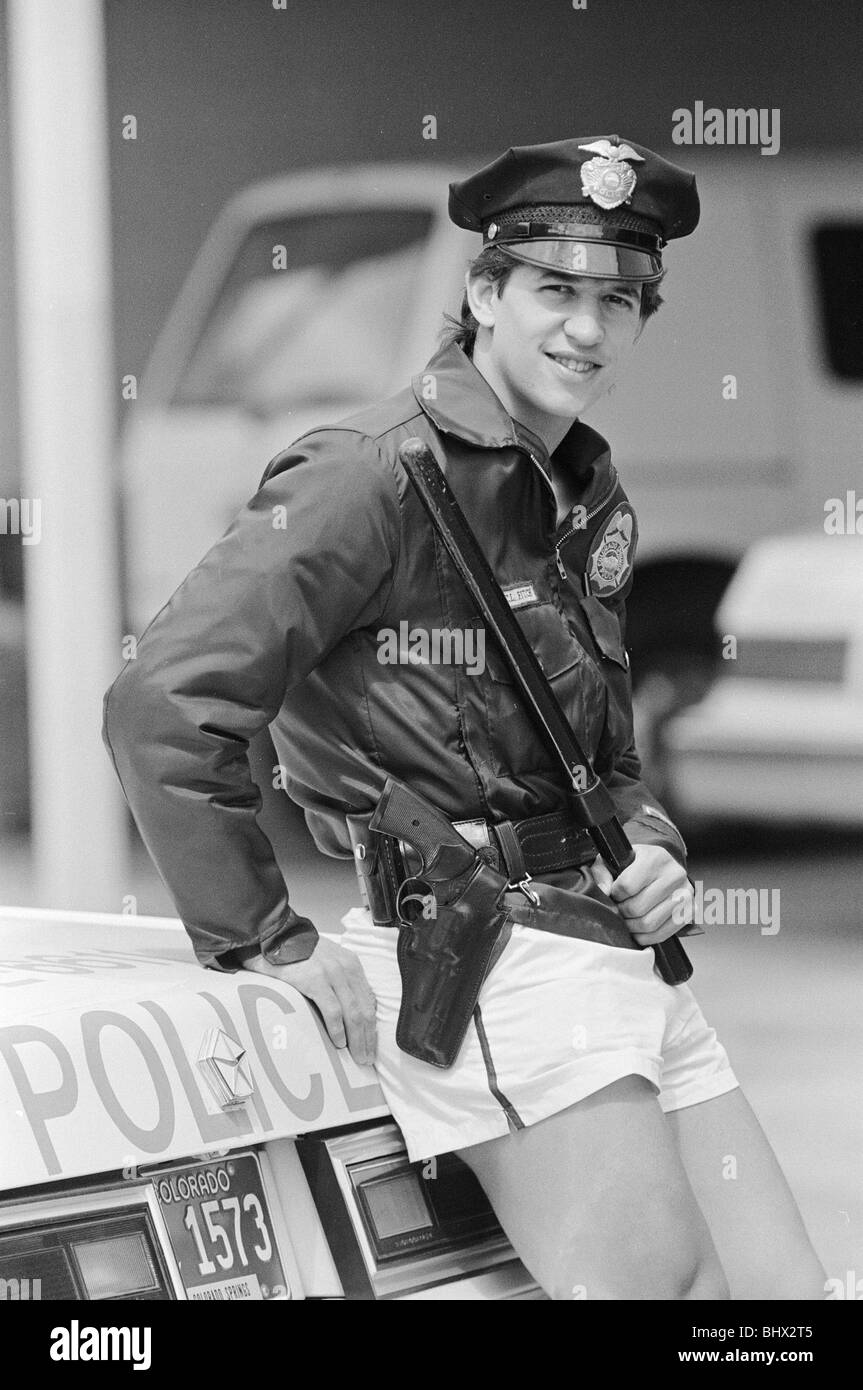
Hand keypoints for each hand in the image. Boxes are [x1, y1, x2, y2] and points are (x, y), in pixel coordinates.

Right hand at [241, 935, 376, 1066]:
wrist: (272, 936)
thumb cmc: (296, 953)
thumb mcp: (326, 962)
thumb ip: (339, 981)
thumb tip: (348, 1012)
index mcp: (351, 964)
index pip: (369, 1000)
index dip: (372, 1025)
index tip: (371, 1045)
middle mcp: (346, 968)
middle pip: (365, 1010)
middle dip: (368, 1038)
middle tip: (367, 1059)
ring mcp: (332, 973)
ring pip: (353, 1013)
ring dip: (357, 1039)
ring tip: (357, 1057)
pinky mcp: (315, 980)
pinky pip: (333, 1011)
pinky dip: (338, 1030)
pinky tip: (339, 1043)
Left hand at [590, 845, 691, 946]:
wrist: (661, 867)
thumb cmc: (636, 864)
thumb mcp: (615, 859)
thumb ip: (603, 872)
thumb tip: (604, 890)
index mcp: (655, 858)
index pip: (627, 886)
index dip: (615, 894)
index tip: (614, 893)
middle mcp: (674, 874)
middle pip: (638, 908)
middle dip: (622, 913)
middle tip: (618, 910)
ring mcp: (685, 894)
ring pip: (649, 924)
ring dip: (632, 927)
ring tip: (627, 919)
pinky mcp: (690, 911)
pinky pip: (663, 934)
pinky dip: (646, 937)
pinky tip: (639, 930)